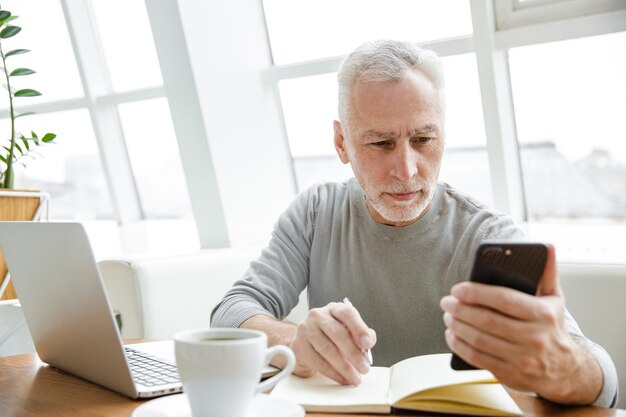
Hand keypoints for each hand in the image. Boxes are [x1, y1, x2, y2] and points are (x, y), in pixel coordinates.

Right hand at [289, 302, 375, 385]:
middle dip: (353, 354)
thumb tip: (369, 342)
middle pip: (337, 334)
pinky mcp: (299, 346)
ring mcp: (306, 330)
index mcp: (334, 309)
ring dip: (344, 367)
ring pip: (328, 350)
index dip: (359, 328)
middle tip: (364, 368)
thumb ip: (362, 334)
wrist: (306, 343)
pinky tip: (342, 379)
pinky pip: (318, 362)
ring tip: (355, 378)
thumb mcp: (348, 330)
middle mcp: (318, 316)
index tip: (368, 344)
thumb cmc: (331, 336)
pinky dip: (333, 373)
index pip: (347, 313)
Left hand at [440, 244, 601, 403]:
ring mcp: (523, 359)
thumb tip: (548, 246)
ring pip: (479, 340)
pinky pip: (478, 359)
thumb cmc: (552, 327)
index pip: (504, 300)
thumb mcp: (554, 299)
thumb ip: (547, 273)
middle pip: (487, 320)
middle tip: (447, 301)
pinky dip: (459, 346)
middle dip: (460, 309)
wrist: (566, 370)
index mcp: (543, 314)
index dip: (476, 293)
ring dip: (457, 326)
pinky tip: (452, 334)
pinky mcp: (511, 375)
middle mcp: (534, 338)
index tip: (458, 288)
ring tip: (448, 316)